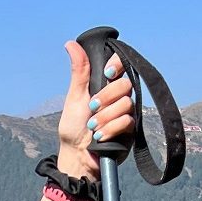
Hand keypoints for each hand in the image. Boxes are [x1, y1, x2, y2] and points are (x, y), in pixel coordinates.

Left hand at [57, 40, 133, 180]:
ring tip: (93, 127)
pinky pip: (128, 121)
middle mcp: (117, 97)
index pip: (119, 65)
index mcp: (104, 86)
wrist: (79, 157)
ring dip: (106, 117)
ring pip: (126, 103)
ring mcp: (125, 113)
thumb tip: (71, 43)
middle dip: (106, 97)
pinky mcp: (131, 129)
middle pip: (125, 84)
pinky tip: (100, 137)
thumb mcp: (74, 97)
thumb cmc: (73, 128)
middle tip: (92, 108)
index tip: (106, 74)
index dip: (117, 65)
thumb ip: (79, 72)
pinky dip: (111, 129)